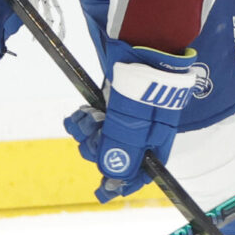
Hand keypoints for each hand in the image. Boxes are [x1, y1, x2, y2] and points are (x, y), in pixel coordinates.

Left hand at [64, 47, 197, 200]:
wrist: (145, 44)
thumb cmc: (146, 84)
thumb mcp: (134, 122)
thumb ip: (123, 150)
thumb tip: (113, 178)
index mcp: (156, 140)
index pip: (143, 171)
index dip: (124, 182)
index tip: (105, 191)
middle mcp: (142, 131)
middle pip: (117, 155)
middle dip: (98, 149)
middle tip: (92, 136)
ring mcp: (126, 116)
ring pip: (101, 138)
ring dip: (87, 133)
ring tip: (85, 121)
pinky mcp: (112, 102)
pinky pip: (94, 121)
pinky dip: (82, 121)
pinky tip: (78, 116)